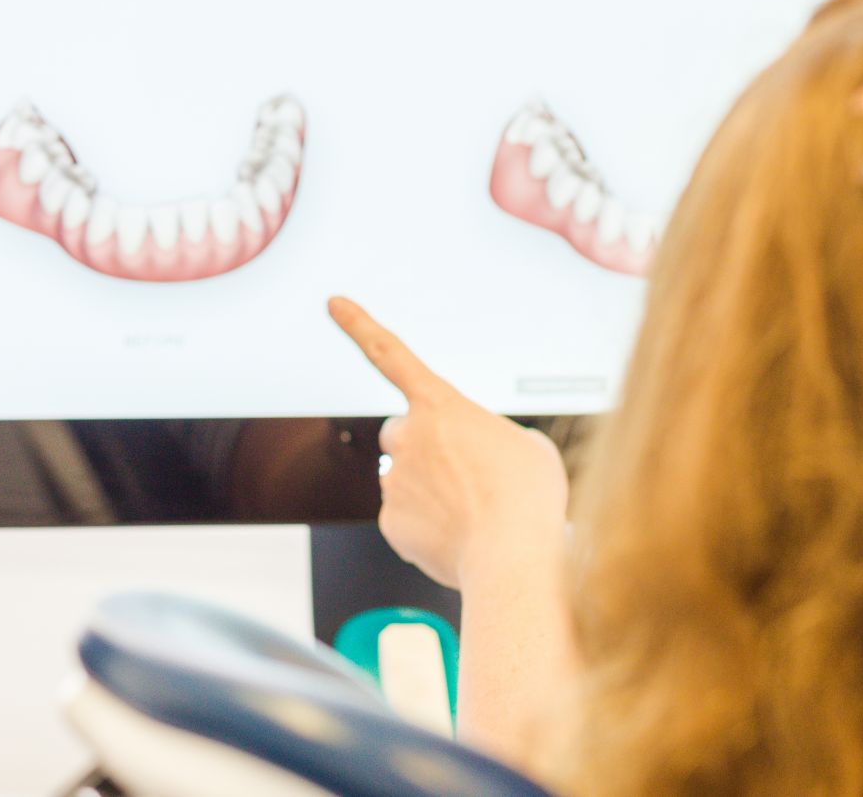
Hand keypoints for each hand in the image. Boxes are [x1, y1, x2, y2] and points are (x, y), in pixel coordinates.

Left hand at [328, 296, 568, 590]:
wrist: (513, 559)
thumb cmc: (528, 500)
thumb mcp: (526, 446)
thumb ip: (488, 439)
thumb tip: (471, 460)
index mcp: (440, 406)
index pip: (391, 354)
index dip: (359, 325)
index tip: (333, 303)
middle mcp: (407, 436)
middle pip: (402, 432)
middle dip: (423, 446)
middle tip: (464, 474)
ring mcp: (394, 480)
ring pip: (405, 477)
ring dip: (432, 489)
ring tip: (475, 512)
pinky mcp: (390, 522)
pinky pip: (406, 517)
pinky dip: (429, 526)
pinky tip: (460, 537)